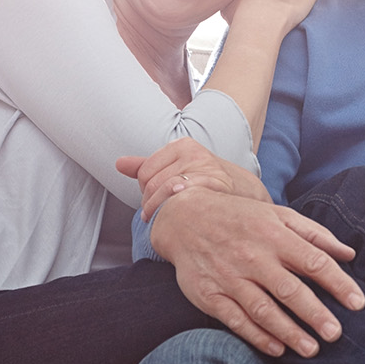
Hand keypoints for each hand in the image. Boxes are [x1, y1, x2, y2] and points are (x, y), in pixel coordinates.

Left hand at [116, 137, 270, 220]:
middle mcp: (193, 153)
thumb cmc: (208, 183)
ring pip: (164, 195)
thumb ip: (147, 166)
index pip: (144, 173)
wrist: (246, 196)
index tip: (158, 202)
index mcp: (182, 145)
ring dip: (163, 213)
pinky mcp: (213, 185)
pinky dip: (177, 213)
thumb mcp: (178, 169)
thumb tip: (118, 164)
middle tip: (164, 214)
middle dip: (153, 204)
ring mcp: (204, 168)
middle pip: (152, 185)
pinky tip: (186, 217)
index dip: (147, 193)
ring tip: (173, 217)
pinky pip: (181, 201)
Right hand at [147, 186, 362, 357]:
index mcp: (275, 235)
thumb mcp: (279, 215)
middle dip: (315, 314)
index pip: (313, 261)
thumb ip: (315, 235)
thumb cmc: (243, 218)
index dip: (338, 283)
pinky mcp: (210, 294)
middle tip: (336, 334)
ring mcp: (230, 277)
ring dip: (288, 332)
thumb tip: (350, 253)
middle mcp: (253, 257)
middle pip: (289, 289)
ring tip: (312, 349)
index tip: (358, 303)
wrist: (185, 217)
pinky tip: (277, 349)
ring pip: (263, 309)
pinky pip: (236, 319)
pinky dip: (257, 336)